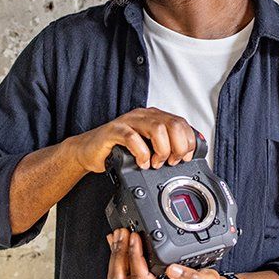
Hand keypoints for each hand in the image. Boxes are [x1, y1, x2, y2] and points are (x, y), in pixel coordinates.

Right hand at [68, 107, 197, 172]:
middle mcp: (143, 116)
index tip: (185, 158)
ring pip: (157, 129)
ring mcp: (129, 121)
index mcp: (154, 117)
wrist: (89, 150)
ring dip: (162, 150)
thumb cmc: (118, 149)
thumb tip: (185, 156)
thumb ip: (163, 147)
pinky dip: (141, 154)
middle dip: (178, 147)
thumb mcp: (147, 147)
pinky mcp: (115, 130)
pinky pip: (133, 138)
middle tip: (171, 162)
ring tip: (156, 163)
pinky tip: (141, 162)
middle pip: (173, 124)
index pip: (181, 123)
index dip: (188, 143)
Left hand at [106, 228, 237, 278]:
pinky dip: (118, 257)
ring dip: (116, 254)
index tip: (135, 237)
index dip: (134, 255)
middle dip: (119, 253)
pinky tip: (118, 244)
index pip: (139, 277)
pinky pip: (123, 275)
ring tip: (119, 234)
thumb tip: (173, 269)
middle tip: (123, 233)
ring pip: (118, 278)